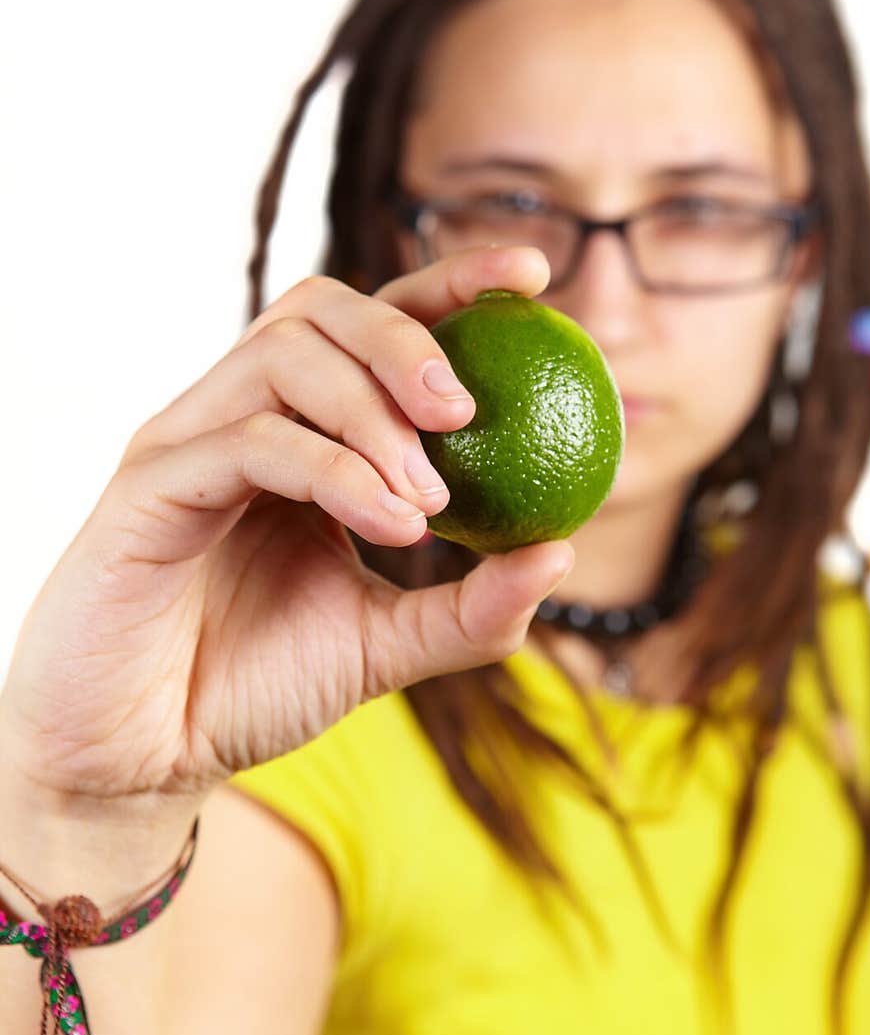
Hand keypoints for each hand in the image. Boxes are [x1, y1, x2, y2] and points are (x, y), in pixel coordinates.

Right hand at [0, 248, 572, 805]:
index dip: (451, 287)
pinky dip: (334, 469)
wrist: (144, 757)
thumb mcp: (383, 645)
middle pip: (321, 310)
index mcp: (297, 435)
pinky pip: (250, 439)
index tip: (535, 277)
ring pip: (284, 358)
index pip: (372, 329)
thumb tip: (562, 552)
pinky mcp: (149, 483)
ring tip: (430, 499)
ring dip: (374, 413)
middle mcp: (238, 418)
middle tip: (465, 412)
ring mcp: (188, 442)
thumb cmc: (251, 688)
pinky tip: (392, 522)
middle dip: (406, 339)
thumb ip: (469, 607)